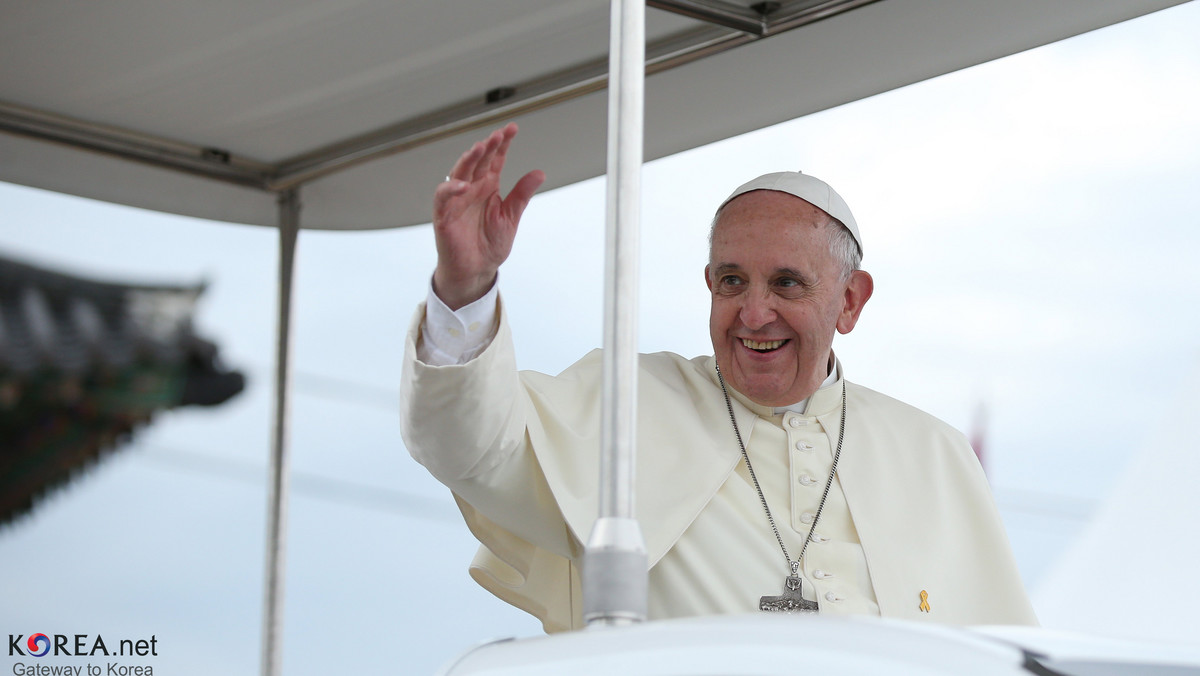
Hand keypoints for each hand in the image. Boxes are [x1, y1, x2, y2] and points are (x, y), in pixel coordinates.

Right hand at [432, 123, 544, 309]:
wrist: (477, 270)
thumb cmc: (489, 244)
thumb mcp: (511, 217)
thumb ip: (522, 194)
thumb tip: (539, 173)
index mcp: (488, 187)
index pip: (495, 160)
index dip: (502, 144)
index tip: (512, 129)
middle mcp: (472, 189)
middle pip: (478, 161)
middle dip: (487, 147)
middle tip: (497, 135)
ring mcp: (457, 200)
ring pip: (459, 173)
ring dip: (469, 159)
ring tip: (480, 148)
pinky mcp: (444, 215)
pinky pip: (443, 198)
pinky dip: (451, 189)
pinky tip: (463, 184)